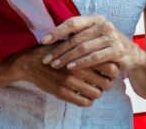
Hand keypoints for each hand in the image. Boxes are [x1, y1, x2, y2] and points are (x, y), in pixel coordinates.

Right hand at [0, 43, 116, 107]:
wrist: (30, 62)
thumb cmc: (54, 51)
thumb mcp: (72, 43)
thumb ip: (89, 49)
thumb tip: (107, 53)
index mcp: (84, 56)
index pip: (111, 67)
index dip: (114, 72)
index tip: (111, 73)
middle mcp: (79, 69)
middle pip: (106, 83)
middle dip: (107, 84)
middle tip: (104, 83)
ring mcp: (70, 82)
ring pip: (96, 94)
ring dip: (98, 93)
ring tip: (95, 90)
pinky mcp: (62, 93)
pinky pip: (83, 102)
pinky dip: (88, 101)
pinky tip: (85, 96)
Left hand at [42, 14, 145, 72]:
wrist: (131, 54)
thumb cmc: (105, 45)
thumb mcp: (93, 36)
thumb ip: (77, 35)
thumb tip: (49, 37)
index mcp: (96, 19)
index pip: (73, 22)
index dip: (57, 31)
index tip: (43, 41)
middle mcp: (104, 25)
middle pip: (76, 37)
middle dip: (58, 49)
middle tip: (46, 59)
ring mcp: (111, 37)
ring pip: (83, 48)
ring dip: (66, 57)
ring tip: (54, 65)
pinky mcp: (117, 50)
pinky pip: (95, 57)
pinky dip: (81, 63)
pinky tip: (70, 68)